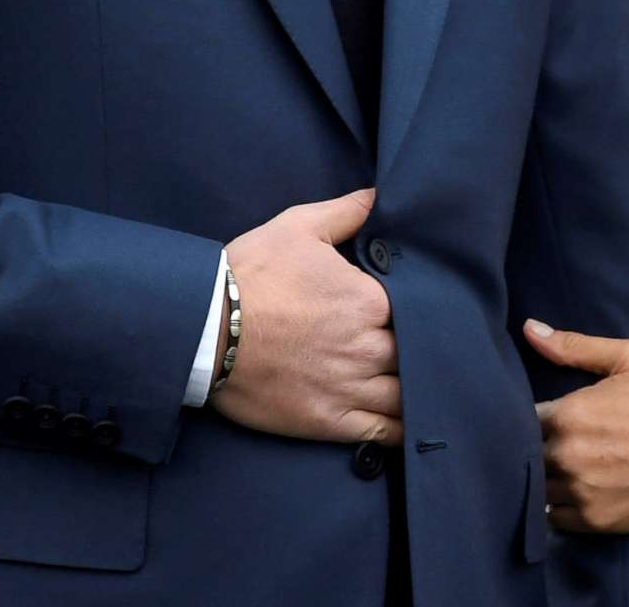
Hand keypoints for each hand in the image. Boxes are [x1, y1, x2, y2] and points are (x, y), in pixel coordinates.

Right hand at [212, 188, 400, 443]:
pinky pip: (383, 432)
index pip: (416, 308)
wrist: (201, 329)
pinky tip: (413, 425)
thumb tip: (378, 196)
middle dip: (419, 349)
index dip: (417, 309)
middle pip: (415, 353)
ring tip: (426, 387)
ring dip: (419, 391)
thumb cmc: (250, 274)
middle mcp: (367, 347)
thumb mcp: (298, 227)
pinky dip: (403, 430)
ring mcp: (349, 388)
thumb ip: (347, 212)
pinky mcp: (329, 422)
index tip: (414, 309)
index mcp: (369, 300)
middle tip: (424, 348)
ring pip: (407, 396)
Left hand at [525, 318, 628, 533]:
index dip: (530, 416)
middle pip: (526, 456)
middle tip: (559, 440)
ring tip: (568, 465)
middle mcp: (568, 457)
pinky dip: (559, 506)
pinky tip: (578, 489)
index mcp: (570, 415)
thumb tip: (529, 329)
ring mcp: (582, 493)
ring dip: (546, 477)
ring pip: (538, 489)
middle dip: (538, 446)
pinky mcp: (598, 522)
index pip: (522, 419)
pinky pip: (556, 519)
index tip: (547, 415)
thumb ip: (575, 346)